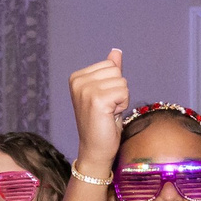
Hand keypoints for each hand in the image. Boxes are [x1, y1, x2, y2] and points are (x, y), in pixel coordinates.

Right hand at [69, 49, 129, 169]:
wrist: (95, 149)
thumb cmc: (102, 123)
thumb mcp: (106, 92)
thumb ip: (110, 71)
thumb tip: (116, 51)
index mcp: (77, 77)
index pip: (110, 65)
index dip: (113, 84)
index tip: (104, 102)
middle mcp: (78, 81)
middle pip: (116, 71)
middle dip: (118, 90)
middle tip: (107, 108)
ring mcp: (86, 90)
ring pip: (122, 81)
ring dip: (121, 99)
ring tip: (108, 112)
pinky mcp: (97, 100)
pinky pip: (124, 91)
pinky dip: (122, 105)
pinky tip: (111, 116)